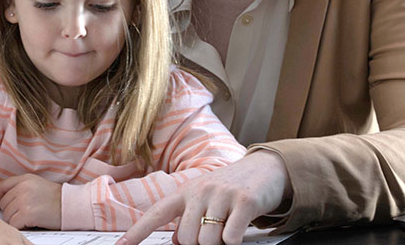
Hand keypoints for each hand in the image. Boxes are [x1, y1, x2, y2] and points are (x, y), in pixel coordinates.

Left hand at [0, 173, 61, 229]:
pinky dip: (19, 226)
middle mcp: (23, 188)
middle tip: (23, 214)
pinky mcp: (27, 213)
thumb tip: (1, 201)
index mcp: (25, 179)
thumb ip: (20, 188)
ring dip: (15, 220)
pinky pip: (13, 224)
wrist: (71, 205)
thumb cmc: (56, 198)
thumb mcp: (37, 184)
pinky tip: (30, 223)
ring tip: (29, 218)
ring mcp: (24, 200)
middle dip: (10, 211)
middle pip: (3, 203)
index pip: (1, 186)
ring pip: (7, 215)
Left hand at [117, 151, 291, 244]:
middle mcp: (200, 190)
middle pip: (185, 238)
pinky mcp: (244, 201)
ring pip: (207, 240)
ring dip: (218, 243)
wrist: (267, 167)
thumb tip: (175, 240)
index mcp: (186, 191)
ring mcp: (221, 194)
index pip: (156, 214)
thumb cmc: (233, 186)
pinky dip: (233, 241)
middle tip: (214, 232)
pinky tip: (238, 228)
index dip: (136, 232)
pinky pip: (230, 237)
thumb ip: (188, 218)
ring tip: (228, 227)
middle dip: (198, 244)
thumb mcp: (205, 198)